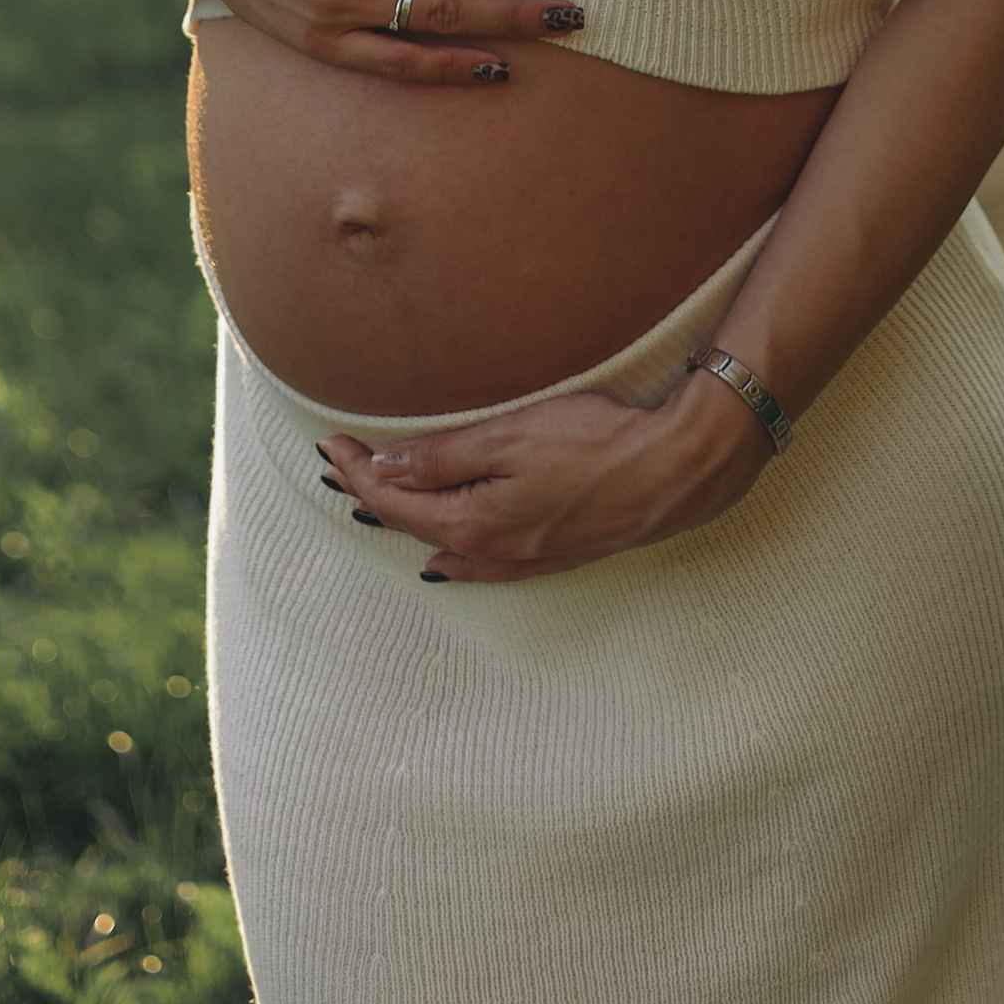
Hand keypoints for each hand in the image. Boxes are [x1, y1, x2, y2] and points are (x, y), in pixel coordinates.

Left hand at [320, 367, 770, 581]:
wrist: (673, 470)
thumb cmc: (597, 444)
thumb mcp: (511, 437)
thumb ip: (443, 456)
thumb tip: (384, 469)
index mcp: (475, 523)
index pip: (396, 500)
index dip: (359, 471)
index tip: (329, 442)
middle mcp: (494, 551)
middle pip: (414, 524)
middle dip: (371, 494)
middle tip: (337, 465)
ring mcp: (525, 558)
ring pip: (445, 544)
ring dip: (406, 521)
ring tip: (371, 504)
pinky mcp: (552, 553)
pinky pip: (483, 566)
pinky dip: (452, 557)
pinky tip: (443, 561)